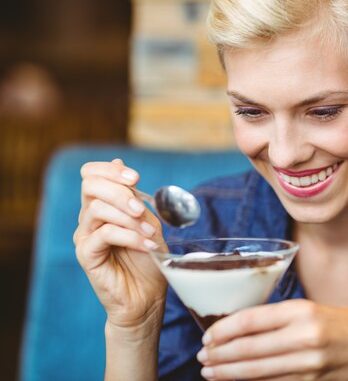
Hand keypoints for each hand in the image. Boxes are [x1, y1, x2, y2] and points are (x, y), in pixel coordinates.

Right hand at [74, 159, 167, 331]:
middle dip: (120, 191)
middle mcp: (89, 219)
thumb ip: (135, 197)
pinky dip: (130, 236)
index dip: (110, 170)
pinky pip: (104, 234)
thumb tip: (118, 164)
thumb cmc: (148, 260)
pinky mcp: (86, 255)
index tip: (135, 178)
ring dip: (129, 217)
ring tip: (150, 232)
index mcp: (103, 206)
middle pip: (90, 186)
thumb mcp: (148, 222)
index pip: (91, 174)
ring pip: (97, 209)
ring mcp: (85, 237)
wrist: (147, 297)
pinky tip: (146, 244)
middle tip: (142, 209)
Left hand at [196, 299, 347, 380]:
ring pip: (258, 371)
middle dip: (221, 355)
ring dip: (229, 373)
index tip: (208, 336)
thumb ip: (279, 317)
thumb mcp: (311, 309)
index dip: (224, 330)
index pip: (252, 320)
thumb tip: (239, 326)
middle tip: (202, 357)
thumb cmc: (341, 324)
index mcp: (301, 311)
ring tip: (210, 371)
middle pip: (250, 349)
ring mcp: (308, 363)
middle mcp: (304, 336)